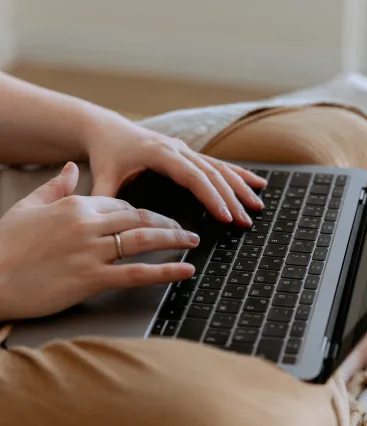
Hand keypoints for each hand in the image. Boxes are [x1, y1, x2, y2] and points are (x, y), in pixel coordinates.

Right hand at [0, 162, 198, 321]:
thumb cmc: (4, 245)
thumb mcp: (26, 206)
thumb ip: (54, 186)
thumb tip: (68, 165)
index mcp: (75, 204)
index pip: (121, 204)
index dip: (143, 213)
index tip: (156, 220)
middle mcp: (88, 224)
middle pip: (140, 218)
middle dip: (168, 223)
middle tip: (186, 229)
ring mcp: (91, 251)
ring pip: (144, 240)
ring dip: (174, 240)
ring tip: (192, 241)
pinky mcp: (91, 279)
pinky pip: (137, 273)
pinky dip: (166, 271)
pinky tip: (185, 270)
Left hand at [83, 114, 266, 226]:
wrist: (107, 129)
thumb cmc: (106, 153)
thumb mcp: (103, 176)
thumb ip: (105, 198)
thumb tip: (104, 225)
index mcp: (160, 153)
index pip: (192, 177)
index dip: (211, 196)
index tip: (226, 215)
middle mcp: (178, 149)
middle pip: (212, 173)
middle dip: (232, 197)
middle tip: (246, 220)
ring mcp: (186, 150)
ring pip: (220, 168)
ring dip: (241, 186)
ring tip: (258, 205)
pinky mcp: (190, 154)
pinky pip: (219, 164)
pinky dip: (239, 174)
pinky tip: (257, 183)